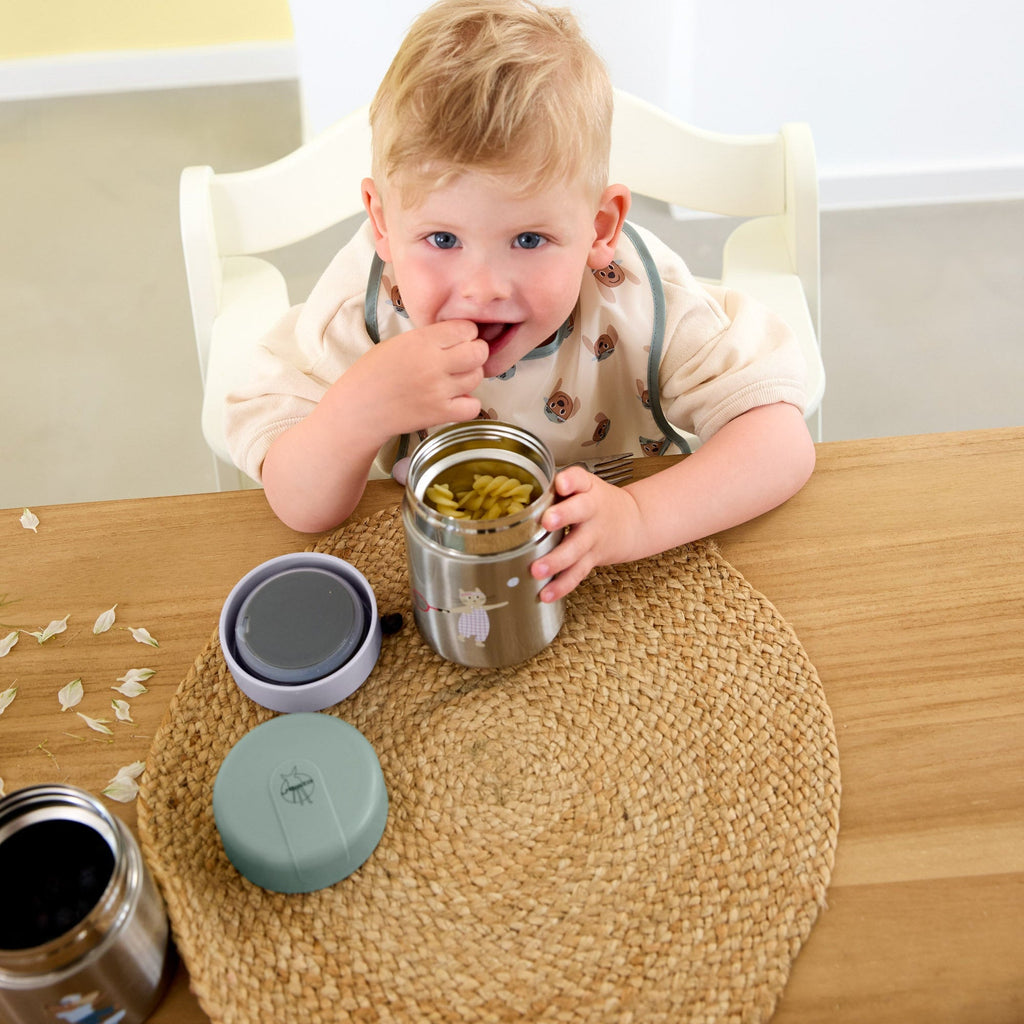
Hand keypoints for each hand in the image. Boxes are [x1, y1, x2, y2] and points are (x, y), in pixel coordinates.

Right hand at [336, 319, 488, 439]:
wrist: (358, 408)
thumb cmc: (373, 373)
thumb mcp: (398, 343)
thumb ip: (429, 339)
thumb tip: (458, 339)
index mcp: (422, 341)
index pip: (466, 328)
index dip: (466, 334)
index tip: (458, 340)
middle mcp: (434, 364)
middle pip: (479, 353)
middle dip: (475, 353)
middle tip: (463, 359)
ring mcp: (439, 390)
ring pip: (477, 377)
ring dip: (470, 377)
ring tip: (454, 379)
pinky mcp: (440, 413)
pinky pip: (473, 406)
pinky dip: (469, 404)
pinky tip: (455, 400)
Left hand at [530, 467, 644, 602]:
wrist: (633, 522)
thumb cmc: (598, 502)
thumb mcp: (584, 486)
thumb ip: (556, 488)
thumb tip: (519, 494)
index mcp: (587, 489)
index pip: (580, 479)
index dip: (571, 480)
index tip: (561, 484)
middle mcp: (591, 511)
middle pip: (580, 511)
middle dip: (563, 516)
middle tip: (547, 522)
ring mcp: (593, 537)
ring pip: (575, 549)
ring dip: (556, 561)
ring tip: (537, 570)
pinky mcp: (592, 558)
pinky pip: (577, 573)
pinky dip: (561, 585)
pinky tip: (546, 594)